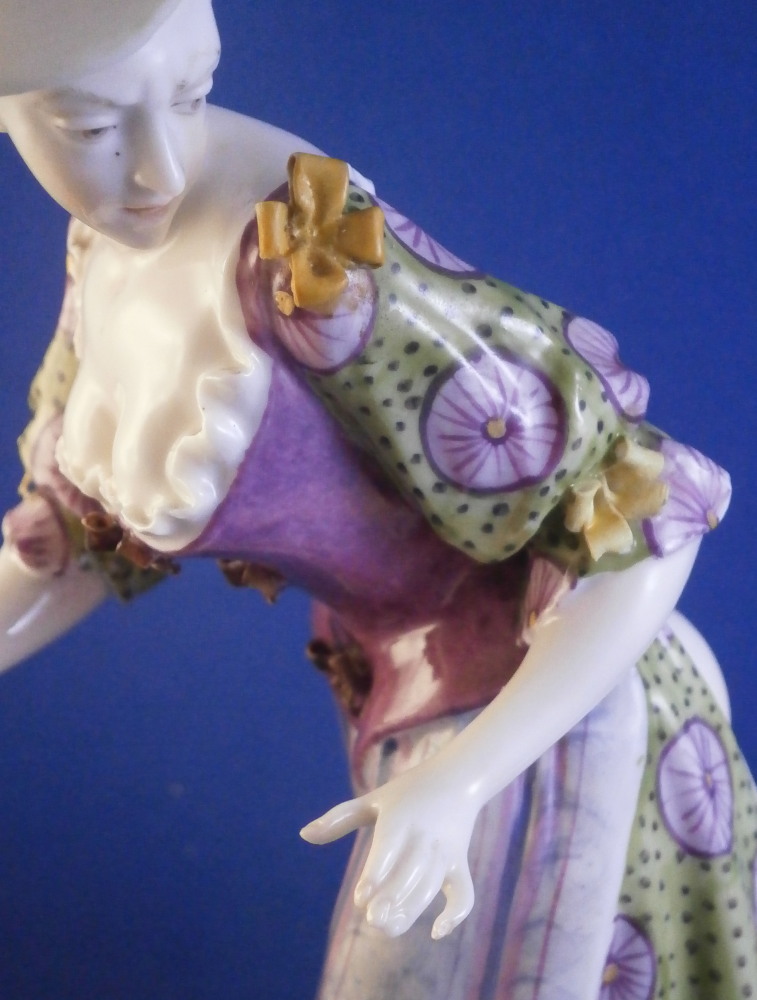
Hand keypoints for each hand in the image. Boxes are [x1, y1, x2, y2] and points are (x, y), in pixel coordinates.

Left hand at [300, 765, 477, 938]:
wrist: (458, 778)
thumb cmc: (407, 792)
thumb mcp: (374, 800)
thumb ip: (339, 818)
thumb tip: (303, 835)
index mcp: (400, 818)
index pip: (389, 846)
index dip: (376, 873)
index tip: (360, 899)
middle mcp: (424, 836)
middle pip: (411, 871)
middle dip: (393, 897)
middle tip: (373, 921)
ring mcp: (446, 852)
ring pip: (432, 886)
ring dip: (413, 908)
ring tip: (389, 928)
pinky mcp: (460, 864)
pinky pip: (464, 892)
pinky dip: (457, 914)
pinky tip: (437, 933)